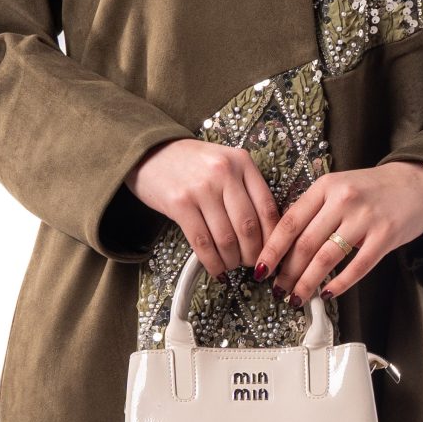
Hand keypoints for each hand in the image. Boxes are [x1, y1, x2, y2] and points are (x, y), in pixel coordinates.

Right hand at [124, 138, 282, 278]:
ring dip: (232, 260)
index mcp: (241, 162)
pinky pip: (202, 242)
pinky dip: (212, 262)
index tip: (271, 252)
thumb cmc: (190, 163)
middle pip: (248, 226)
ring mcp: (201, 188)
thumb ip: (245, 188)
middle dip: (252, 253)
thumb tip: (265, 233)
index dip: (272, 238)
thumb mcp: (224, 163)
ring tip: (231, 265)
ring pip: (226, 238)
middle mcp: (224, 172)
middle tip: (250, 263)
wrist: (150, 152)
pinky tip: (216, 269)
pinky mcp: (179, 204)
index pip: (267, 207)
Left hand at [253, 160, 422, 305]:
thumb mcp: (338, 187)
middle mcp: (343, 200)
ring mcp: (365, 217)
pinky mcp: (385, 235)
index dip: (271, 249)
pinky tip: (327, 293)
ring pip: (326, 257)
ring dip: (307, 282)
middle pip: (304, 243)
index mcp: (325, 186)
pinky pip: (357, 266)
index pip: (289, 221)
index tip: (261, 269)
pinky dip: (339, 283)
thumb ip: (313, 210)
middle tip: (278, 290)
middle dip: (287, 273)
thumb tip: (282, 244)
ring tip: (297, 297)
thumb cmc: (373, 189)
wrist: (417, 182)